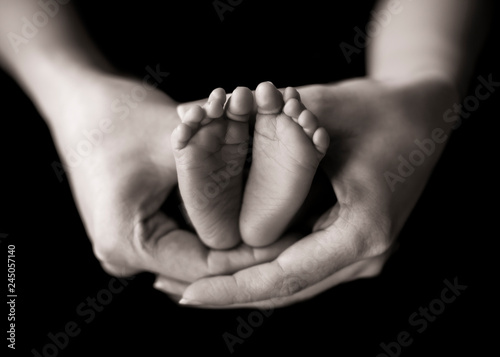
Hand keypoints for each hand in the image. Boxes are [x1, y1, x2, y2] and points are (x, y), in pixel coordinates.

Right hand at [49, 71, 294, 295]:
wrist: (79, 102)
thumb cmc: (120, 115)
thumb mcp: (176, 141)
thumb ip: (220, 177)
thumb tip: (277, 200)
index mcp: (128, 242)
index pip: (208, 265)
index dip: (254, 253)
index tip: (293, 239)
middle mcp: (123, 256)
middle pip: (201, 265)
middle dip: (246, 248)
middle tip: (293, 234)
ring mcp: (126, 248)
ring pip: (192, 253)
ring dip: (230, 236)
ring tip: (276, 225)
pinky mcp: (134, 233)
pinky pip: (180, 240)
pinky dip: (210, 226)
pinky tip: (242, 213)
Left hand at [175, 75, 457, 306]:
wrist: (424, 113)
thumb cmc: (377, 108)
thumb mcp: (320, 115)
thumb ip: (265, 129)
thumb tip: (196, 119)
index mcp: (360, 232)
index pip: (282, 277)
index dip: (231, 288)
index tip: (185, 295)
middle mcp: (364, 256)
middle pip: (283, 290)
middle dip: (227, 291)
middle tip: (173, 289)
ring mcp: (361, 254)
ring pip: (291, 283)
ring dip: (242, 283)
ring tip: (191, 284)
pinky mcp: (352, 243)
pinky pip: (301, 264)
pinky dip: (265, 266)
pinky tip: (232, 263)